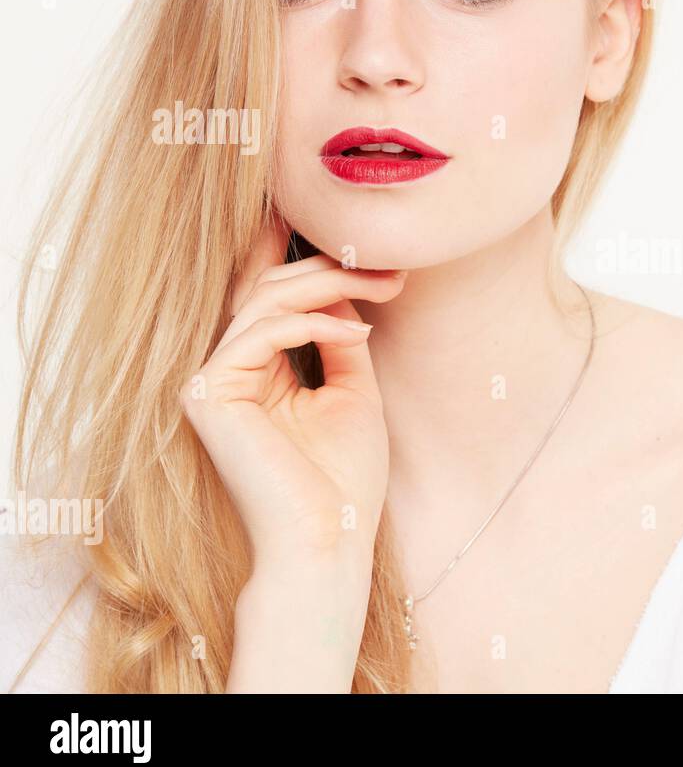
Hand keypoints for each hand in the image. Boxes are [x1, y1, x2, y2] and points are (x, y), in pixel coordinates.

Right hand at [179, 214, 405, 569]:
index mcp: (254, 370)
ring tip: (386, 288)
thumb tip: (345, 288)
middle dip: (333, 269)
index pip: (268, 297)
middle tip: (392, 268)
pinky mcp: (207, 394)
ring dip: (332, 286)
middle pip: (268, 290)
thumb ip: (340, 336)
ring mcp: (209, 381)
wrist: (331, 539)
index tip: (344, 227)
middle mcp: (224, 370)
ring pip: (265, 302)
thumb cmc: (345, 477)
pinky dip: (314, 325)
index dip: (290, 251)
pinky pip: (260, 332)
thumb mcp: (353, 389)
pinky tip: (358, 334)